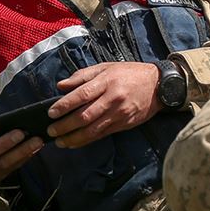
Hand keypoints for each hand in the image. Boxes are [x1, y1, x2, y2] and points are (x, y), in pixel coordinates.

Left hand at [46, 62, 163, 148]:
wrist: (158, 85)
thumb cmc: (129, 73)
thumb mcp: (106, 67)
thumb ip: (82, 76)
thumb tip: (61, 86)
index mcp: (107, 81)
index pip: (82, 94)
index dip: (65, 105)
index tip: (51, 112)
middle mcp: (113, 98)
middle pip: (85, 115)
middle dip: (65, 125)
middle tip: (51, 131)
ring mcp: (119, 113)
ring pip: (93, 129)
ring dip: (74, 138)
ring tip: (60, 141)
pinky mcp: (124, 124)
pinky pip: (102, 134)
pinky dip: (87, 140)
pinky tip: (75, 143)